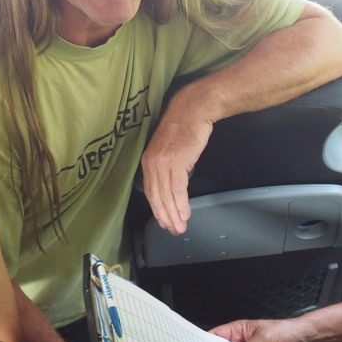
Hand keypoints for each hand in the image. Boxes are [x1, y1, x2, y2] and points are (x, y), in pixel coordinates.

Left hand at [139, 112, 213, 235]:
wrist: (193, 110)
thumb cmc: (184, 128)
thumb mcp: (169, 149)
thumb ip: (167, 167)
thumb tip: (172, 185)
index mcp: (148, 161)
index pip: (151, 191)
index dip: (157, 210)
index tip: (164, 222)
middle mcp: (152, 163)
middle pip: (157, 197)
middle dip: (165, 216)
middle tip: (173, 230)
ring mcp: (163, 163)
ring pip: (166, 196)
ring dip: (174, 214)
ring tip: (180, 227)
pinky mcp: (177, 161)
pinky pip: (178, 189)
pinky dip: (181, 204)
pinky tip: (185, 214)